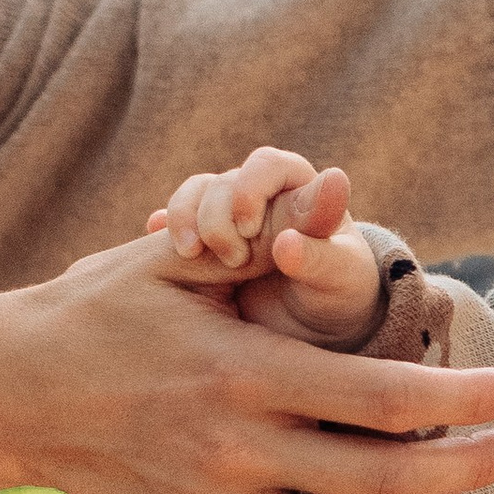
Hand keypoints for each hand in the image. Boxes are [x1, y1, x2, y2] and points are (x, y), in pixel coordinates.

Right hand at [0, 240, 493, 493]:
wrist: (8, 389)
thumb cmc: (106, 310)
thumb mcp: (178, 262)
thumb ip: (264, 246)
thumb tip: (341, 194)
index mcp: (241, 373)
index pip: (386, 399)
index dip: (466, 400)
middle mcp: (231, 451)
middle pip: (388, 481)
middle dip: (473, 466)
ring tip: (457, 484)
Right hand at [155, 145, 382, 346]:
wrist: (314, 328)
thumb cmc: (338, 295)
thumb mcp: (339, 281)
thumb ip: (320, 257)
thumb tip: (285, 242)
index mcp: (300, 189)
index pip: (268, 164)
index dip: (251, 188)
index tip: (247, 228)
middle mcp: (261, 194)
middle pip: (224, 182)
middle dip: (217, 214)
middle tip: (231, 258)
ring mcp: (228, 214)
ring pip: (194, 197)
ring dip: (185, 219)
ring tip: (190, 254)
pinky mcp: (204, 239)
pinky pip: (175, 223)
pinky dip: (164, 231)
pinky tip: (155, 239)